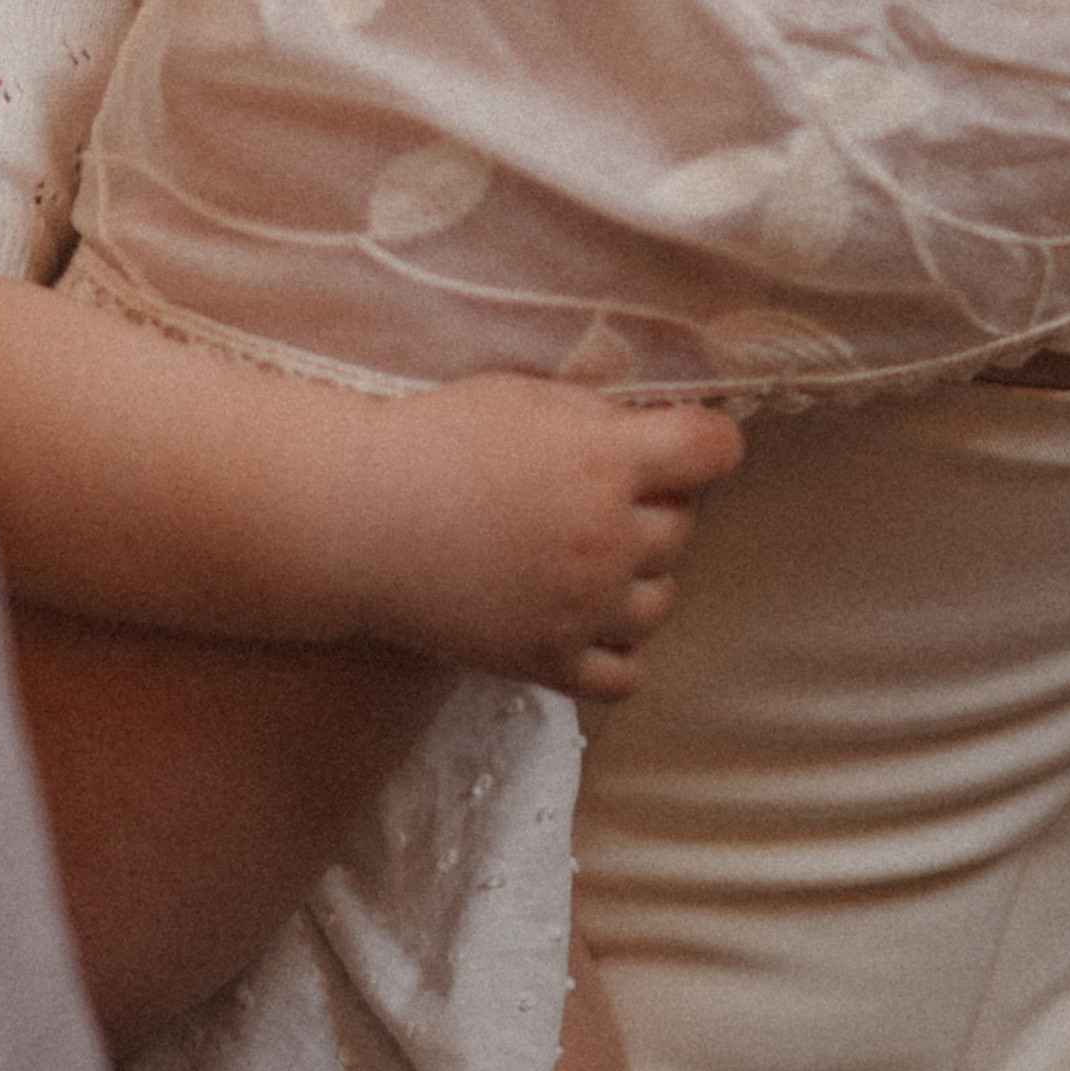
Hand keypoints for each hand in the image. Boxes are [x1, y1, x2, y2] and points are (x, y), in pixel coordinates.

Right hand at [336, 378, 741, 695]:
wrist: (354, 519)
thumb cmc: (434, 441)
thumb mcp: (525, 396)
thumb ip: (599, 415)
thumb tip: (654, 431)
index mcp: (605, 461)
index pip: (715, 449)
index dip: (705, 442)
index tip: (684, 443)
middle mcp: (607, 539)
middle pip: (682, 525)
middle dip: (651, 504)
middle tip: (592, 493)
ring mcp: (581, 608)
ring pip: (663, 598)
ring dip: (637, 575)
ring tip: (583, 554)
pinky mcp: (547, 661)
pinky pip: (626, 674)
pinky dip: (618, 648)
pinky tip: (590, 618)